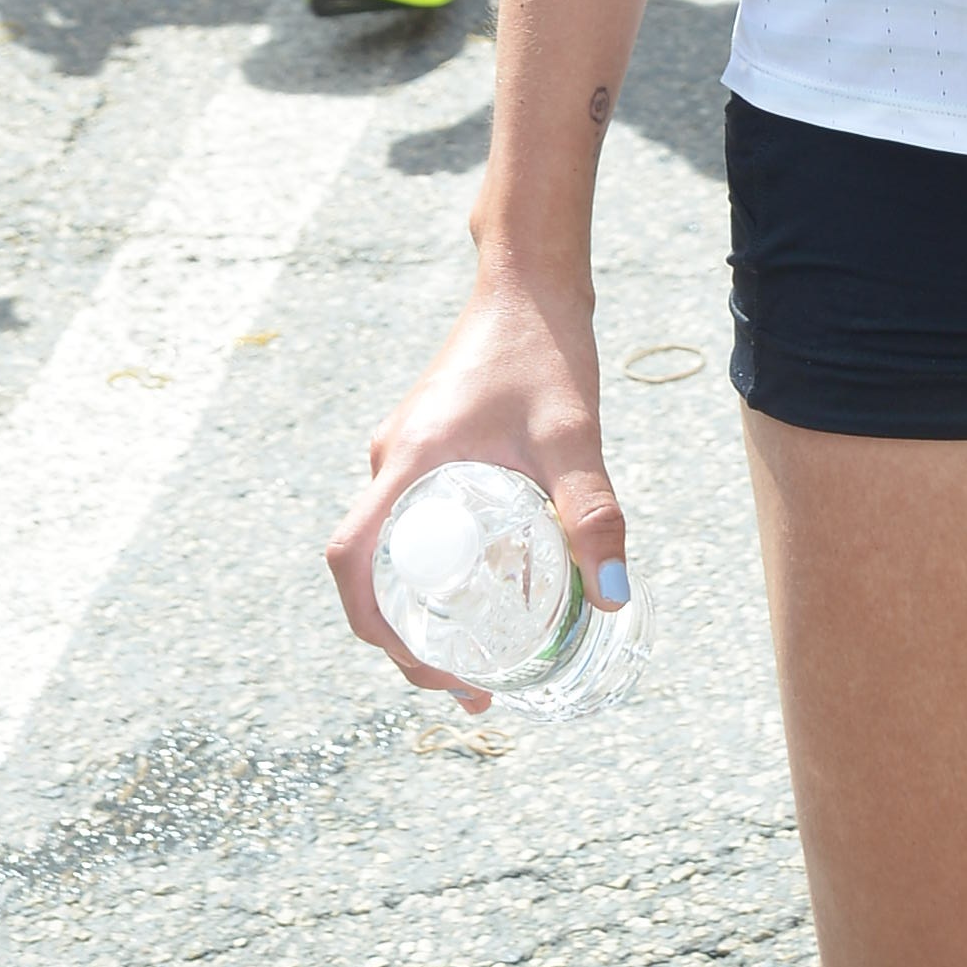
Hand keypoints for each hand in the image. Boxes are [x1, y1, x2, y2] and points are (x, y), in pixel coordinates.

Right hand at [325, 271, 626, 708]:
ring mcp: (406, 453)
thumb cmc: (545, 347)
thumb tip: (614, 597)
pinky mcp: (428, 444)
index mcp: (407, 461)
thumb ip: (592, 509)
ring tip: (479, 657)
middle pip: (369, 570)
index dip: (375, 627)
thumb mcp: (573, 433)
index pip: (351, 560)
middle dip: (406, 640)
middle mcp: (392, 461)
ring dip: (420, 608)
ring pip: (392, 548)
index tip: (434, 667)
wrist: (531, 278)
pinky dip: (434, 566)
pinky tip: (486, 586)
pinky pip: (413, 522)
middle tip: (470, 688)